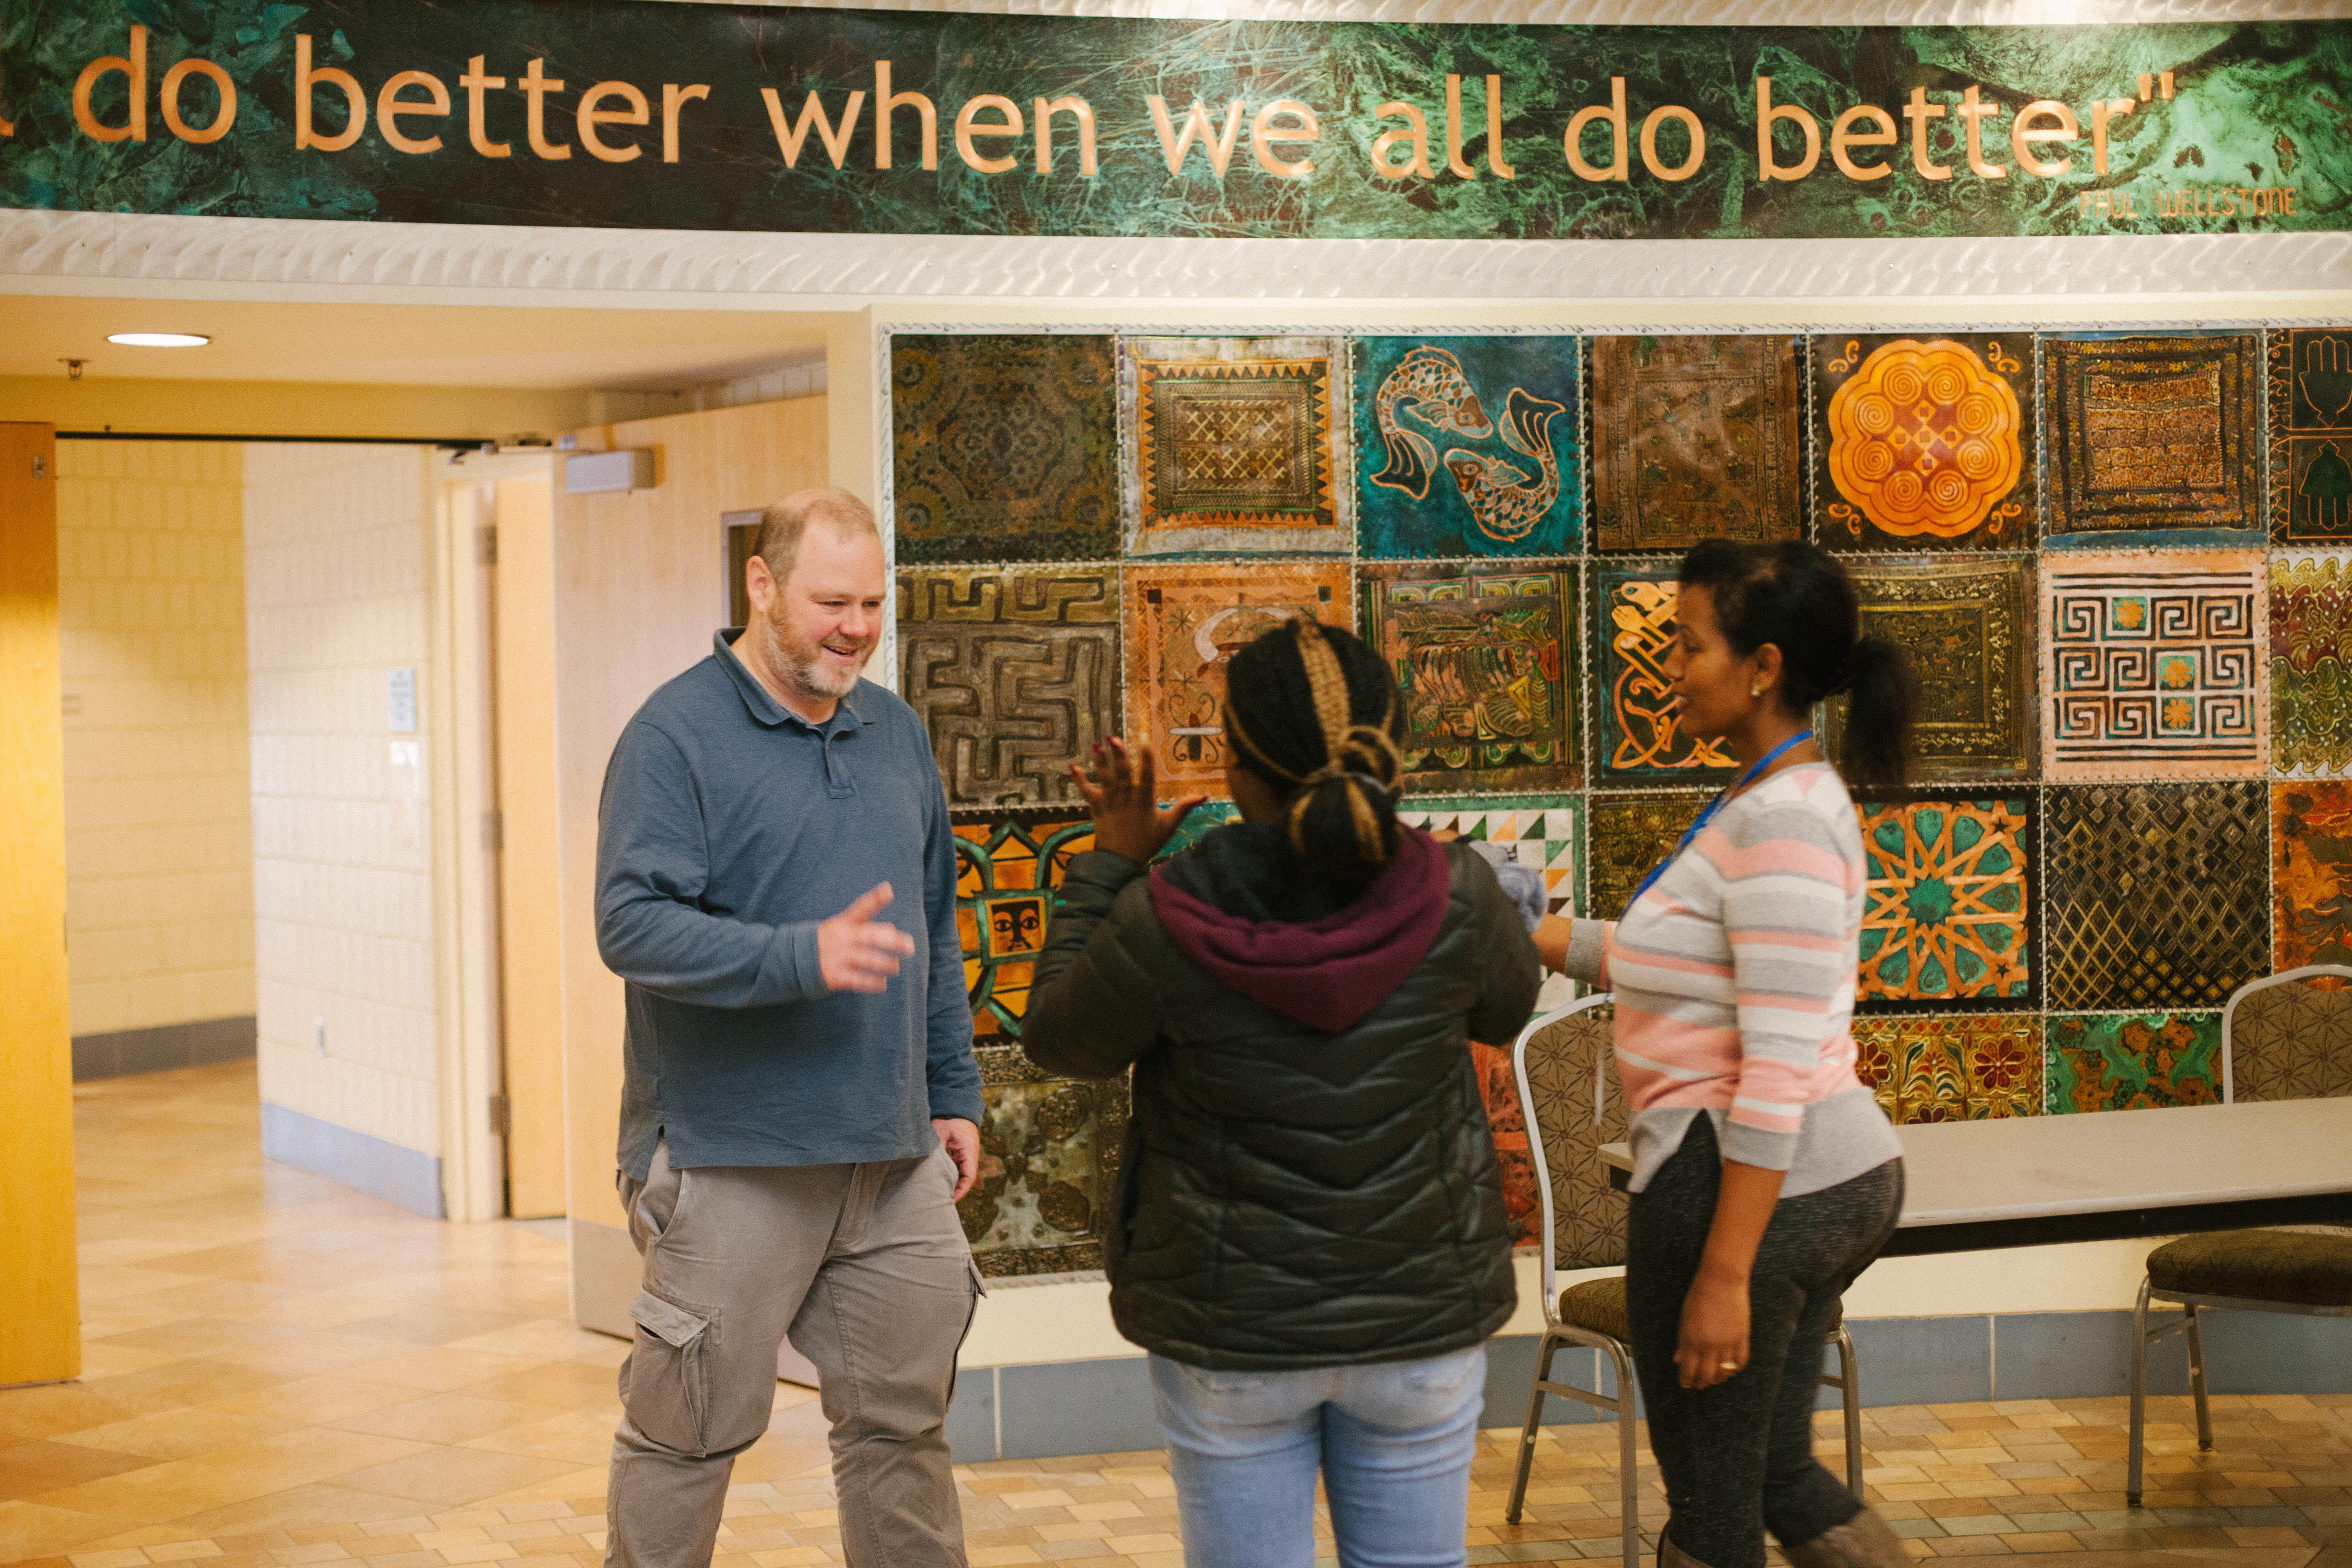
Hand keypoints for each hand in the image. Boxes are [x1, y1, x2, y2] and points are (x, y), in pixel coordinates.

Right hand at [817, 882, 914, 993]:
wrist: (798, 957)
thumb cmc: (831, 939)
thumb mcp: (842, 925)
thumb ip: (866, 925)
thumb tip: (894, 930)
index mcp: (845, 922)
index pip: (861, 908)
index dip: (875, 899)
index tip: (889, 890)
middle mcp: (843, 937)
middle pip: (870, 937)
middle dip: (892, 942)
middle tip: (909, 947)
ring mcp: (839, 956)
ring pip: (868, 960)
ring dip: (886, 965)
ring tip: (895, 968)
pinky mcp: (836, 975)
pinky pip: (858, 980)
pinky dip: (872, 983)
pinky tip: (882, 983)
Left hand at [932, 1117, 979, 1200]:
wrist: (955, 1106)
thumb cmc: (949, 1118)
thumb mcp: (940, 1132)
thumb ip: (936, 1148)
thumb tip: (928, 1166)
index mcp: (969, 1151)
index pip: (969, 1177)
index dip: (961, 1190)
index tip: (951, 1199)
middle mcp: (969, 1155)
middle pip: (964, 1179)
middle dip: (954, 1190)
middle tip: (940, 1200)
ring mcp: (963, 1155)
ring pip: (958, 1174)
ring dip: (950, 1184)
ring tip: (937, 1194)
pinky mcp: (957, 1153)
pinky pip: (953, 1168)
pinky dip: (947, 1176)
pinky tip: (936, 1181)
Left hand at [1070, 737, 1205, 864]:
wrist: (1121, 862)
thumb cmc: (1147, 842)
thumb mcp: (1168, 826)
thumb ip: (1184, 808)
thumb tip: (1204, 796)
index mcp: (1144, 801)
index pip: (1147, 775)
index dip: (1146, 757)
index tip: (1144, 738)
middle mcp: (1126, 799)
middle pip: (1122, 774)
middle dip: (1118, 755)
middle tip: (1112, 738)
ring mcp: (1110, 803)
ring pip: (1105, 779)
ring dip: (1100, 762)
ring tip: (1096, 745)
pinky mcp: (1097, 808)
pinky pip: (1086, 792)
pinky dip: (1079, 780)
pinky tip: (1072, 766)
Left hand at [1676, 1272, 1750, 1389]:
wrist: (1721, 1281)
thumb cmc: (1698, 1297)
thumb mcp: (1684, 1319)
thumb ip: (1683, 1342)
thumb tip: (1678, 1360)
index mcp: (1691, 1341)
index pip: (1689, 1371)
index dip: (1687, 1380)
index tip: (1686, 1384)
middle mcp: (1710, 1346)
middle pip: (1707, 1375)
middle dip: (1702, 1382)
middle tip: (1700, 1385)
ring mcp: (1728, 1343)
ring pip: (1724, 1372)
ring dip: (1719, 1378)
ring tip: (1715, 1378)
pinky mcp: (1742, 1338)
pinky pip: (1740, 1362)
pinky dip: (1735, 1369)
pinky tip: (1731, 1370)